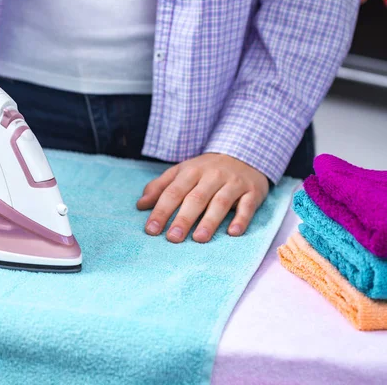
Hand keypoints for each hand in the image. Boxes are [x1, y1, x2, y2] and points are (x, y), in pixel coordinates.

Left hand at [136, 153, 268, 242]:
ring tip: (199, 239)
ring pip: (220, 202)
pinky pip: (247, 205)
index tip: (151, 230)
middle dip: (183, 219)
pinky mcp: (253, 192)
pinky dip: (241, 219)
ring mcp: (234, 183)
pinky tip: (233, 232)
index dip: (161, 211)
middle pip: (195, 198)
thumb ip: (160, 187)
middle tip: (172, 238)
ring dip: (209, 221)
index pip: (173, 192)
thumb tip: (140, 205)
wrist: (244, 153)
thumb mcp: (182, 172)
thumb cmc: (206, 169)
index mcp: (191, 171)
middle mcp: (212, 176)